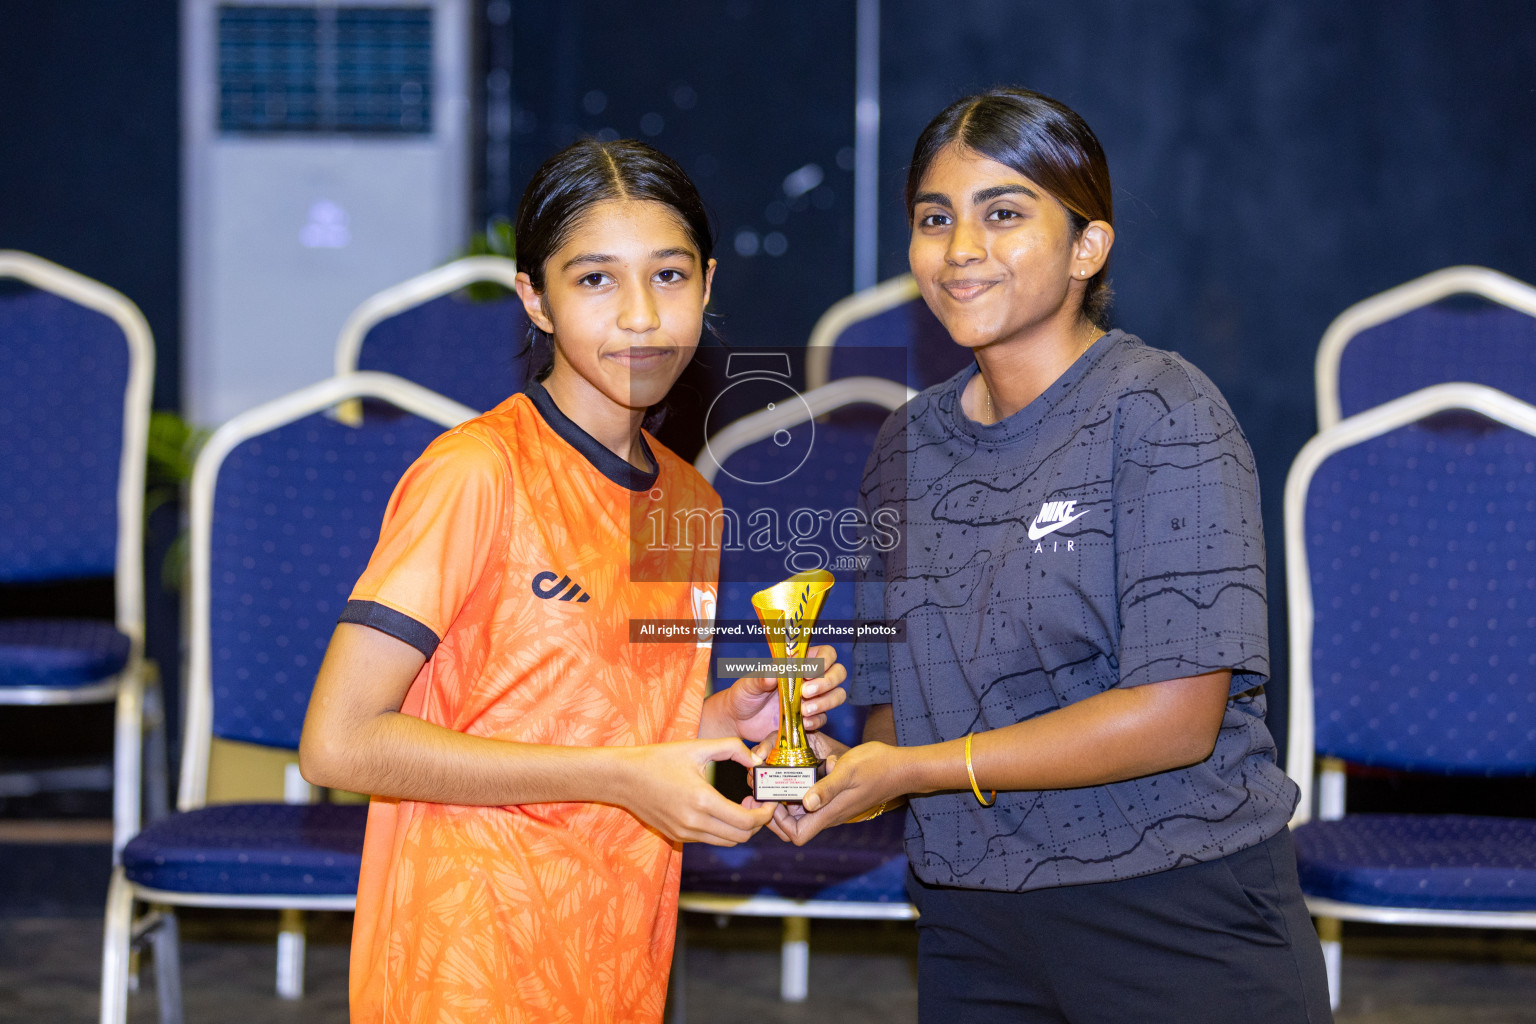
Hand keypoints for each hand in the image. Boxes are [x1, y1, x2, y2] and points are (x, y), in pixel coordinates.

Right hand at [613, 737, 774, 845]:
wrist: (624, 778)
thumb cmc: (659, 759)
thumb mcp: (697, 747)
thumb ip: (732, 748)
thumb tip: (756, 760)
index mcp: (702, 800)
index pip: (746, 821)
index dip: (765, 814)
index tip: (770, 801)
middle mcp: (694, 823)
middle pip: (741, 836)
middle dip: (757, 821)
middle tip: (756, 801)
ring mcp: (685, 833)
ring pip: (727, 842)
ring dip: (741, 827)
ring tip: (740, 804)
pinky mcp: (678, 836)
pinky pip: (710, 839)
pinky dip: (723, 829)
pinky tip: (721, 809)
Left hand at [719, 644, 847, 742]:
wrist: (738, 720)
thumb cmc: (744, 694)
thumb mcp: (748, 683)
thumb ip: (760, 678)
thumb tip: (774, 674)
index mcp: (798, 663)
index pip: (825, 653)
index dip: (824, 660)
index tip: (807, 672)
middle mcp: (810, 679)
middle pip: (838, 673)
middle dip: (827, 682)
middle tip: (805, 692)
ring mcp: (812, 699)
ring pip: (837, 695)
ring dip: (825, 702)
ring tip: (804, 710)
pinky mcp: (809, 719)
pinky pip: (823, 718)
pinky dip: (816, 720)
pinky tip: (802, 722)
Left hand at [768, 741, 904, 845]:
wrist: (901, 767)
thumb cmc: (877, 767)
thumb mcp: (847, 771)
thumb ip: (827, 787)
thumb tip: (806, 803)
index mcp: (829, 813)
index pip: (796, 835)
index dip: (779, 822)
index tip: (772, 799)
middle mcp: (828, 813)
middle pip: (794, 827)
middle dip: (776, 812)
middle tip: (766, 789)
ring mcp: (832, 805)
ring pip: (801, 812)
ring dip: (785, 799)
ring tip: (775, 777)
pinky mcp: (836, 795)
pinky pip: (811, 800)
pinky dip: (798, 789)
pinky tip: (795, 770)